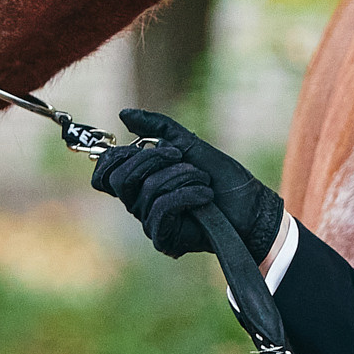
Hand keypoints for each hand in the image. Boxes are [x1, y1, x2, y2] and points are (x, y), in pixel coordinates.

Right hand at [90, 108, 285, 263]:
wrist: (250, 206)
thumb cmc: (221, 178)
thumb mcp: (188, 145)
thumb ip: (157, 129)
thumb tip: (123, 114)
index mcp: (140, 182)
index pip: (103, 175)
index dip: (113, 158)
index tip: (137, 146)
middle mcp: (139, 204)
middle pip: (121, 179)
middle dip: (153, 160)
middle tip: (181, 157)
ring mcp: (150, 223)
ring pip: (148, 190)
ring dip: (182, 177)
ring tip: (203, 181)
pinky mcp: (164, 239)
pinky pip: (161, 209)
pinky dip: (187, 196)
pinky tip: (205, 197)